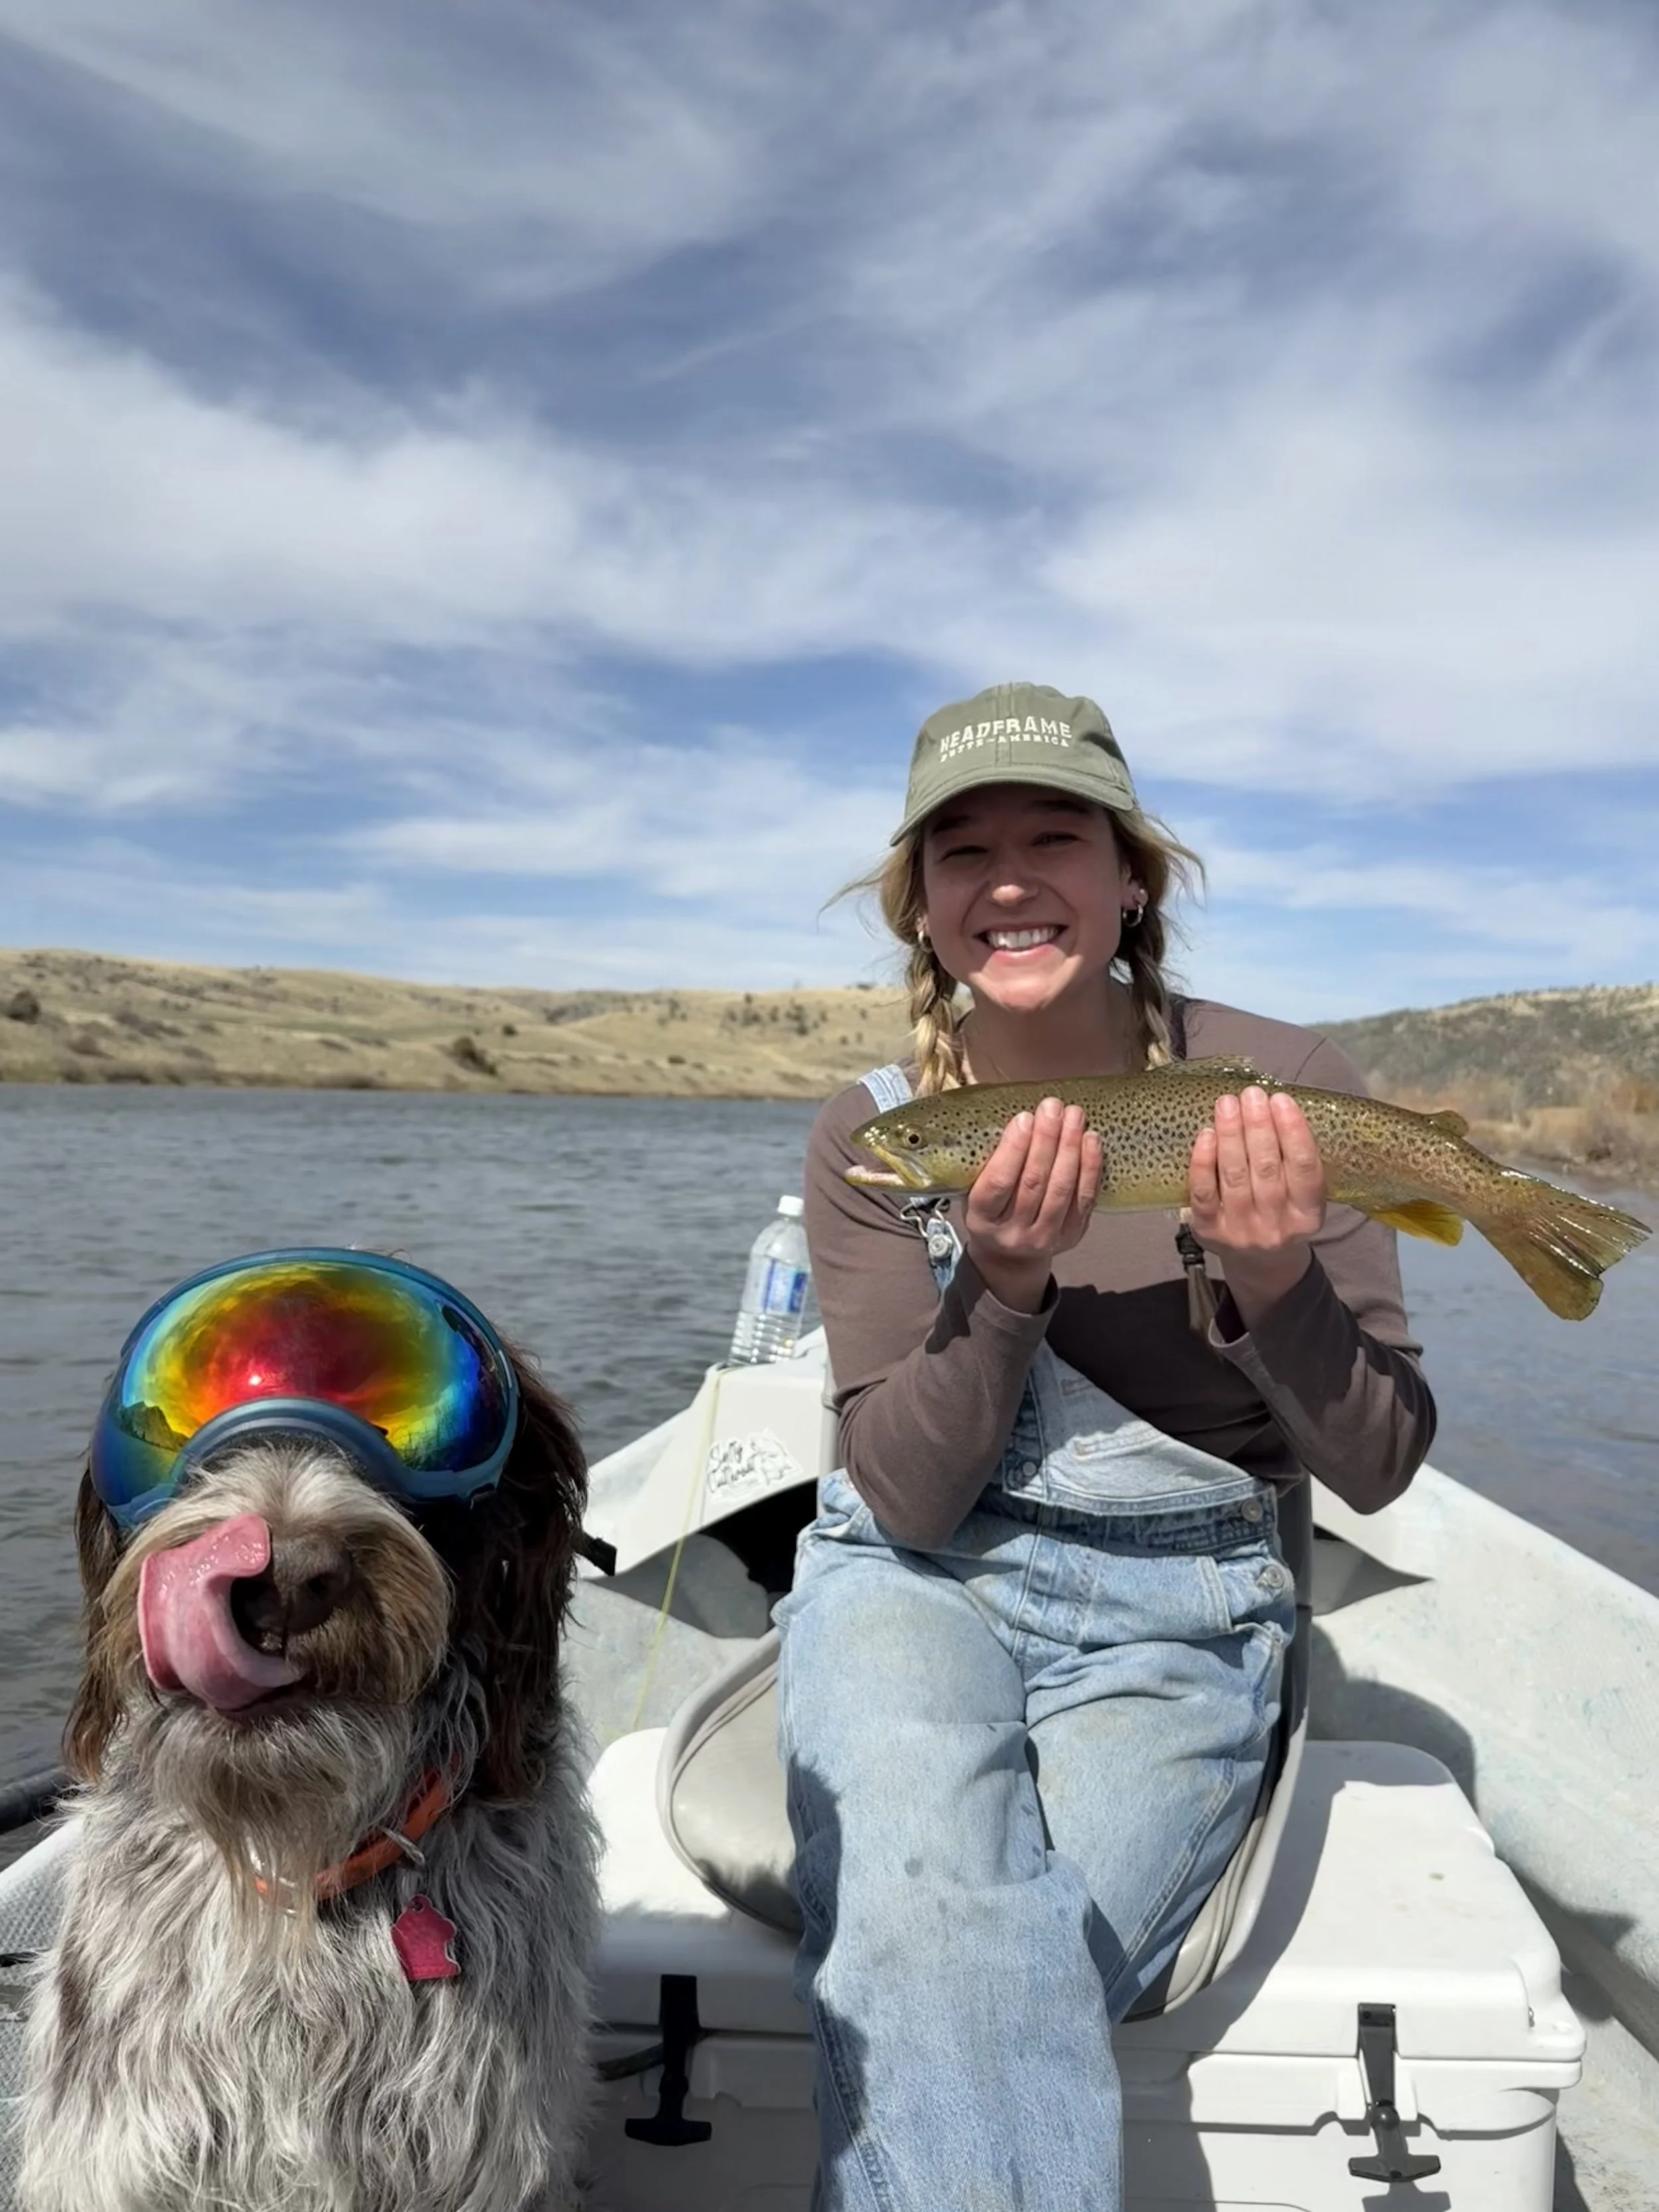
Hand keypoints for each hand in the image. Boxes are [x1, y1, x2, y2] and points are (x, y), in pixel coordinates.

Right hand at [965, 1097, 1101, 1312]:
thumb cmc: (992, 1210)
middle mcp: (1013, 1233)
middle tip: (1053, 1107)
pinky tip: (1091, 1139)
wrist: (1010, 1256)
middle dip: (1046, 1140)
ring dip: (1070, 1147)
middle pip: (1033, 1182)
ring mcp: (1045, 1237)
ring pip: (1061, 1189)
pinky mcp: (1072, 1236)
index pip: (998, 1183)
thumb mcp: (974, 1190)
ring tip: (1074, 1116)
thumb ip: (991, 1163)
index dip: (1013, 1149)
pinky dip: (1090, 1166)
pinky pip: (1085, 1198)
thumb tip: (1023, 1119)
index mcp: (982, 1219)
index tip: (1024, 1117)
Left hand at [1188, 1088, 1325, 1326]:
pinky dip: (1203, 1162)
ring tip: (1227, 1104)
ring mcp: (1240, 1230)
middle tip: (1252, 1094)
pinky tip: (1206, 1134)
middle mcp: (1276, 1226)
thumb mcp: (1302, 1197)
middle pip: (1267, 1169)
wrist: (1260, 1264)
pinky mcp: (1208, 1231)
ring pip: (1234, 1176)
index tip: (1282, 1100)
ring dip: (1231, 1135)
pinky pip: (1203, 1192)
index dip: (1294, 1132)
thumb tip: (1274, 1106)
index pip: (1305, 1169)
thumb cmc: (1282, 1214)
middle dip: (1258, 1126)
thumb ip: (1295, 1162)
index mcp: (1308, 1216)